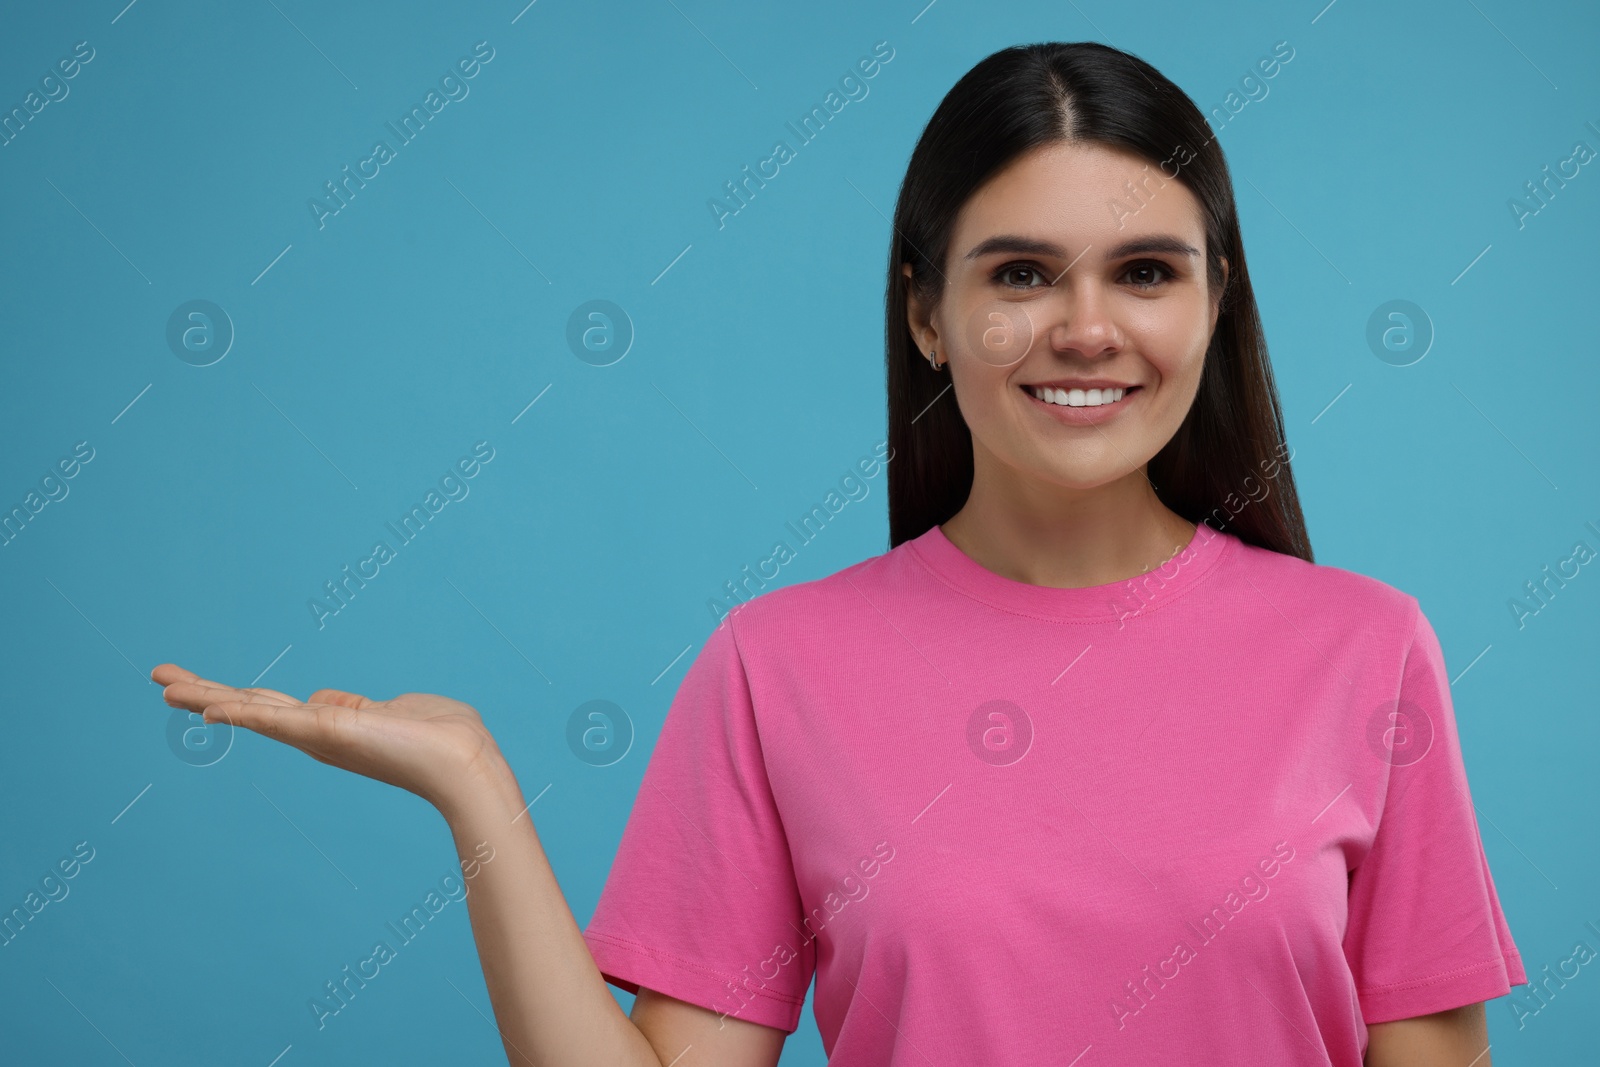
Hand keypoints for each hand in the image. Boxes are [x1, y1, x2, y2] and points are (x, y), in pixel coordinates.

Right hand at [152, 663, 508, 811]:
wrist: (464, 762)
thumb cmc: (444, 737)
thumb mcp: (393, 709)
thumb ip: (355, 706)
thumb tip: (324, 700)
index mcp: (331, 727)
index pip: (274, 706)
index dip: (237, 696)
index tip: (204, 690)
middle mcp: (316, 735)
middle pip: (248, 707)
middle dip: (203, 693)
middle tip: (159, 678)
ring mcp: (317, 735)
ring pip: (249, 710)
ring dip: (204, 696)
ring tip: (162, 684)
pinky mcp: (325, 731)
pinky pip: (273, 719)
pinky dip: (239, 712)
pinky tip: (206, 707)